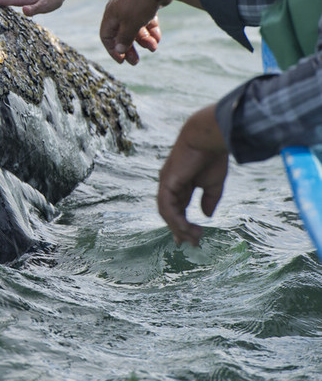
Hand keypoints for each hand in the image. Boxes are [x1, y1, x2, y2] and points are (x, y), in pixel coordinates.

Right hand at [99, 0, 164, 64]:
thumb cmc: (141, 2)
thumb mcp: (131, 25)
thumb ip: (124, 39)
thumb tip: (119, 50)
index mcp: (111, 13)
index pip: (106, 36)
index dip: (113, 49)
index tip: (122, 60)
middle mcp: (120, 9)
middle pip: (122, 33)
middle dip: (130, 48)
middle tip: (136, 62)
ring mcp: (133, 5)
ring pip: (136, 27)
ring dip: (144, 40)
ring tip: (154, 48)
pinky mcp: (147, 2)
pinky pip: (146, 20)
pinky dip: (151, 30)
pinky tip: (158, 38)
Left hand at [157, 105, 228, 245]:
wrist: (208, 137)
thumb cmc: (212, 156)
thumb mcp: (213, 183)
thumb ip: (209, 200)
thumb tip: (206, 216)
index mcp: (180, 184)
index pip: (177, 209)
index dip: (183, 224)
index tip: (191, 239)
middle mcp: (170, 185)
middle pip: (170, 214)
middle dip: (180, 230)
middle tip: (193, 243)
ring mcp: (166, 184)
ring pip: (167, 213)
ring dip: (179, 227)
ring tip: (194, 237)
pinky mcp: (167, 183)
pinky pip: (167, 206)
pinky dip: (175, 219)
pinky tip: (186, 228)